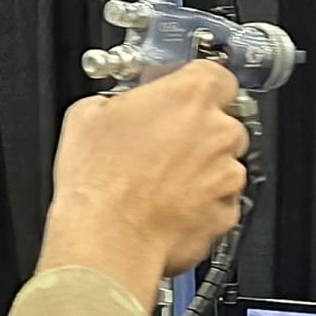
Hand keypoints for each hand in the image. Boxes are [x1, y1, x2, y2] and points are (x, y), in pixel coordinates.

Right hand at [38, 61, 250, 306]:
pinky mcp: (227, 213)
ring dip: (200, 170)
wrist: (108, 241)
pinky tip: (167, 206)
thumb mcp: (88, 115)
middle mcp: (219, 132)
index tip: (180, 94)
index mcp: (191, 95)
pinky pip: (220, 201)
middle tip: (162, 145)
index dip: (196, 86)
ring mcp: (228, 175)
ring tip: (159, 182)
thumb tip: (120, 106)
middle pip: (224, 122)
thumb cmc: (99, 183)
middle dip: (198, 132)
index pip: (217, 75)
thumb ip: (120, 100)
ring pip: (224, 164)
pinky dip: (200, 203)